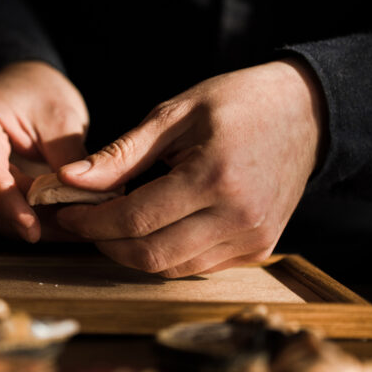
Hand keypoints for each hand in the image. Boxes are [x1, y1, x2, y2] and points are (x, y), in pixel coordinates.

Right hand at [0, 61, 88, 241]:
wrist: (19, 87)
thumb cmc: (38, 93)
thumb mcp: (61, 118)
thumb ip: (67, 160)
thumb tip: (78, 204)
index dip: (9, 205)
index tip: (32, 230)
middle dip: (33, 218)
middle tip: (78, 229)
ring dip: (33, 224)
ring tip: (73, 226)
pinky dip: (25, 219)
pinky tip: (56, 222)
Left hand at [55, 58, 325, 276]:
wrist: (305, 114)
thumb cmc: (237, 103)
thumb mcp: (175, 113)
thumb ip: (122, 153)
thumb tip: (72, 178)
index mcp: (214, 176)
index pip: (136, 219)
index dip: (92, 221)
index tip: (66, 210)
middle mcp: (238, 217)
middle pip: (151, 255)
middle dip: (105, 242)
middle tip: (82, 220)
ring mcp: (253, 239)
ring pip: (171, 268)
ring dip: (132, 252)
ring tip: (111, 223)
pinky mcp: (258, 249)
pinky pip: (197, 266)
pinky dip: (164, 254)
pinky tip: (149, 229)